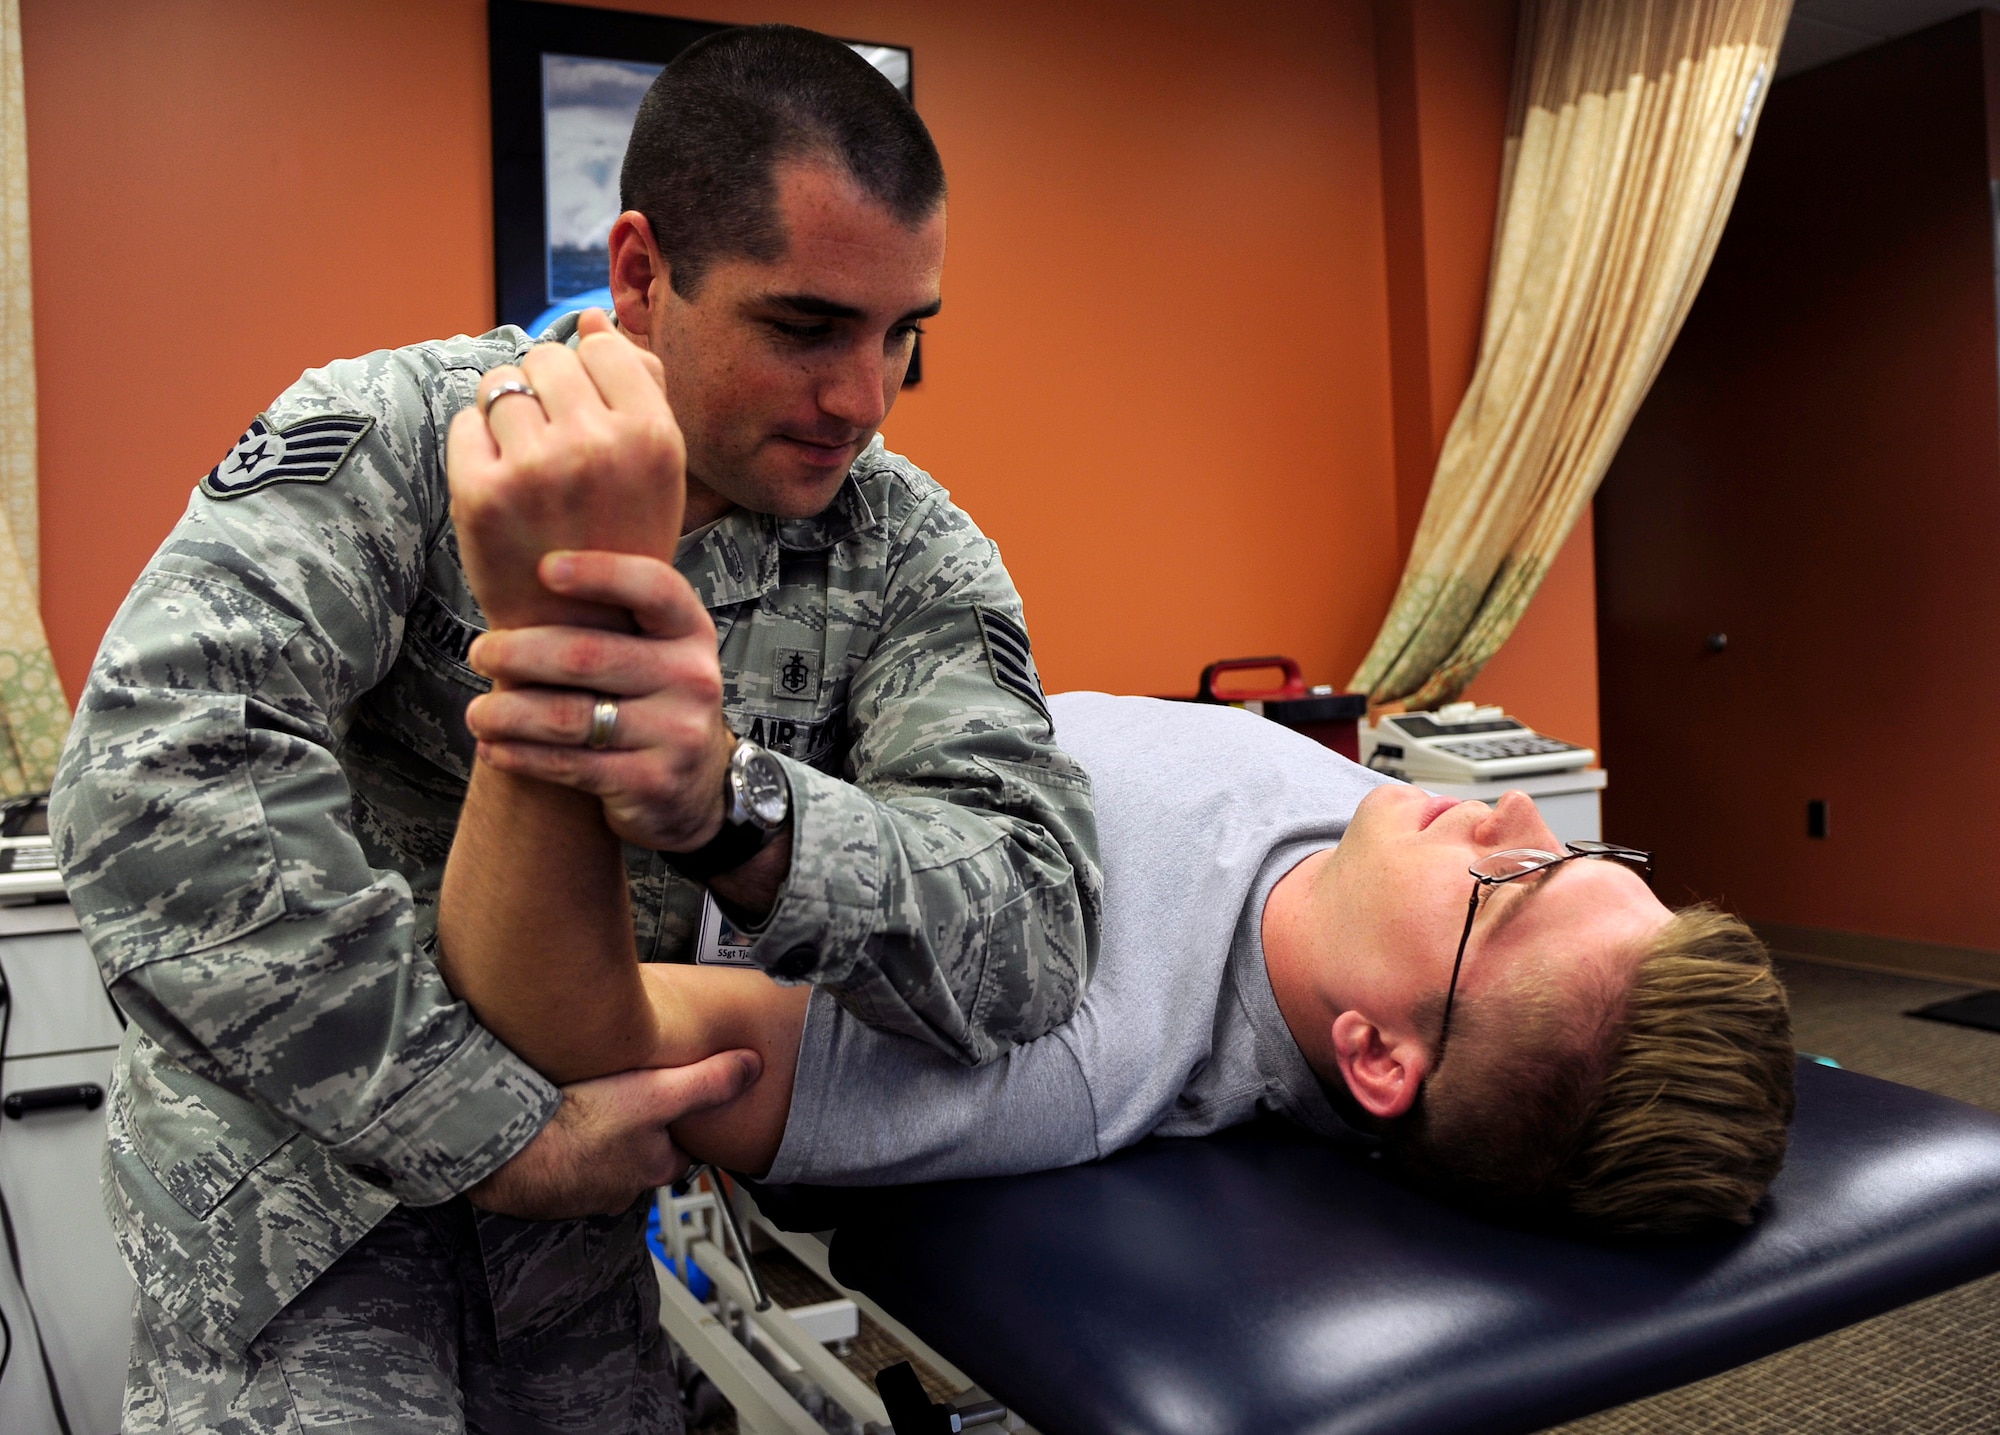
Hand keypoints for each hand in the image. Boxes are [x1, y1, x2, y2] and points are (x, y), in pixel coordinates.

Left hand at [445, 309, 684, 632]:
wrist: (579, 629)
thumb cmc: (621, 536)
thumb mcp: (660, 466)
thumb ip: (640, 384)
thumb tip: (592, 316)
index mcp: (655, 437)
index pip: (599, 346)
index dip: (586, 374)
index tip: (586, 413)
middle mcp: (599, 448)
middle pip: (546, 359)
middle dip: (543, 391)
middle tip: (552, 445)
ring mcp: (537, 470)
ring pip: (500, 385)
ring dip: (506, 414)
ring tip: (526, 462)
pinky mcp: (481, 494)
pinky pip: (465, 423)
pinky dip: (476, 446)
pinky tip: (501, 484)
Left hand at [464, 550, 738, 852]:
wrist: (694, 786)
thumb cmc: (651, 700)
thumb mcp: (655, 650)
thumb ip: (612, 615)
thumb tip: (520, 568)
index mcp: (689, 631)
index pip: (652, 588)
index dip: (599, 573)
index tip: (543, 568)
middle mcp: (692, 678)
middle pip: (586, 656)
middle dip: (517, 653)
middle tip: (480, 653)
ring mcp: (677, 734)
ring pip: (567, 717)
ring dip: (506, 713)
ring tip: (477, 711)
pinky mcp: (652, 783)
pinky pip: (568, 764)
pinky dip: (519, 755)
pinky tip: (493, 747)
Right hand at [467, 1050, 760, 1219]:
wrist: (504, 1149)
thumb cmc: (578, 1126)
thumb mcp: (657, 1093)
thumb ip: (706, 1082)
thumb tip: (752, 1067)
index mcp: (653, 1167)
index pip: (681, 1147)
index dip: (680, 1121)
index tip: (671, 1098)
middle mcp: (620, 1188)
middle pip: (640, 1153)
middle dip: (634, 1128)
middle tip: (622, 1093)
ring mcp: (579, 1191)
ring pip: (599, 1159)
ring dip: (594, 1136)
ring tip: (585, 1103)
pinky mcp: (542, 1186)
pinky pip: (558, 1162)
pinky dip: (558, 1144)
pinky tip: (550, 1119)